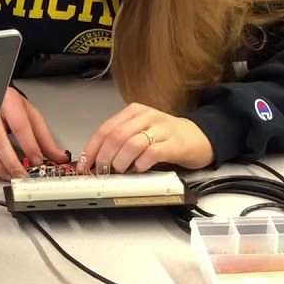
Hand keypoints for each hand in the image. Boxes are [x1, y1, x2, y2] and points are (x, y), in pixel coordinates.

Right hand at [0, 87, 67, 179]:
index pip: (20, 125)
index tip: (37, 161)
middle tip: (23, 174)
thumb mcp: (30, 114)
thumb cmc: (10, 106)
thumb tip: (58, 156)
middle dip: (12, 162)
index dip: (29, 145)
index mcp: (9, 101)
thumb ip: (43, 136)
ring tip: (12, 175)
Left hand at [78, 103, 213, 173]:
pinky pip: (152, 153)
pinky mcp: (174, 143)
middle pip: (116, 136)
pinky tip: (140, 169)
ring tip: (121, 171)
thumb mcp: (141, 132)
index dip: (92, 149)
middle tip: (102, 172)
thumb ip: (121, 141)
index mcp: (134, 112)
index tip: (84, 164)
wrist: (200, 137)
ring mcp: (161, 128)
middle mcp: (146, 116)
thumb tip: (96, 160)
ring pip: (131, 144)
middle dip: (104, 157)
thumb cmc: (167, 137)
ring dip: (121, 162)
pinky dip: (141, 164)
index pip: (105, 129)